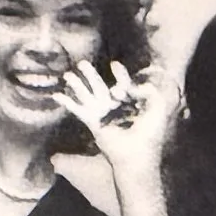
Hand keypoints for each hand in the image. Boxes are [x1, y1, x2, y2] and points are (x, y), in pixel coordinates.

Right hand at [59, 60, 179, 186]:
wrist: (137, 152)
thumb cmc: (150, 133)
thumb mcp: (158, 106)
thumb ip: (149, 90)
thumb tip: (131, 86)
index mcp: (130, 104)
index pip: (122, 85)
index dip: (119, 75)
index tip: (114, 65)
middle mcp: (115, 108)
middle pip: (100, 87)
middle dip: (90, 75)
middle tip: (82, 63)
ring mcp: (103, 116)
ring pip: (87, 96)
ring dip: (76, 85)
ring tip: (67, 75)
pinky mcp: (94, 123)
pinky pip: (79, 110)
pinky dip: (68, 103)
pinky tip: (57, 96)